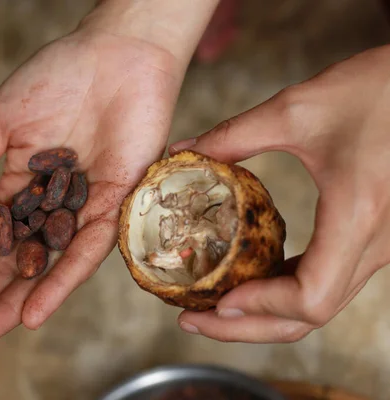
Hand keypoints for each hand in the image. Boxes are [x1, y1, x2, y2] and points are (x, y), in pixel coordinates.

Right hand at [0, 18, 197, 350]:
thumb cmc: (58, 77)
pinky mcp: (118, 206)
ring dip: (12, 303)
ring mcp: (83, 211)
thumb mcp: (0, 121)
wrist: (116, 54)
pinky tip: (33, 312)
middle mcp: (52, 207)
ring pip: (45, 267)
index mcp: (21, 187)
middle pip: (11, 263)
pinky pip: (87, 251)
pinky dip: (60, 281)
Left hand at [170, 44, 389, 342]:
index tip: (216, 299)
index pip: (309, 298)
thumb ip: (233, 135)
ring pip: (320, 304)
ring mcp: (378, 245)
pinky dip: (285, 291)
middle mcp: (375, 243)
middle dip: (247, 326)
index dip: (258, 308)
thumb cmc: (375, 90)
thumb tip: (183, 151)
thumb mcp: (295, 109)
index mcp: (357, 217)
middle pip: (309, 316)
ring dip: (264, 313)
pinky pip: (328, 281)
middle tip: (193, 320)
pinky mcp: (372, 237)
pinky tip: (250, 279)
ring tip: (211, 305)